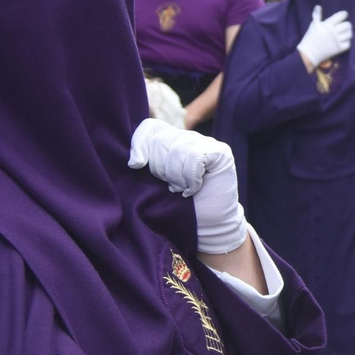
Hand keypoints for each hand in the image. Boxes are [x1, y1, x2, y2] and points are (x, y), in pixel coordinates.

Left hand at [128, 119, 246, 253]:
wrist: (207, 227)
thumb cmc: (180, 208)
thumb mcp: (155, 184)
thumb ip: (147, 164)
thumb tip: (133, 159)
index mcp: (172, 141)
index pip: (151, 127)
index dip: (140, 143)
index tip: (135, 165)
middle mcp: (190, 138)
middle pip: (162, 139)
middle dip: (160, 168)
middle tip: (170, 186)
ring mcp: (208, 143)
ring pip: (179, 149)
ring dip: (177, 176)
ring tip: (182, 190)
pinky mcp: (221, 153)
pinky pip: (196, 157)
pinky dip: (192, 178)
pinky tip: (195, 188)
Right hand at [298, 5, 352, 69]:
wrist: (309, 53)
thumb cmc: (311, 37)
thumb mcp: (313, 25)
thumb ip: (317, 15)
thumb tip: (318, 6)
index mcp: (328, 25)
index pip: (341, 16)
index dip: (344, 14)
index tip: (344, 15)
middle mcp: (333, 32)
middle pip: (348, 25)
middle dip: (347, 24)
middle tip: (345, 25)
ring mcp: (337, 41)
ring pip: (349, 34)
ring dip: (349, 32)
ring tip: (346, 33)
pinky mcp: (338, 49)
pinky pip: (348, 44)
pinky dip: (348, 42)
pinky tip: (344, 40)